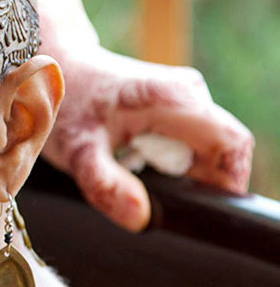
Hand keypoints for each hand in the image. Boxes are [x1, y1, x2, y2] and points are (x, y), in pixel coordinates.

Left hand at [41, 46, 253, 230]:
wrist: (53, 68)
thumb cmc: (65, 103)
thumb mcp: (76, 150)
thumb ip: (105, 184)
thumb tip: (141, 219)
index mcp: (173, 98)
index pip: (232, 143)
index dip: (226, 182)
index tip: (194, 210)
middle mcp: (189, 94)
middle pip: (223, 152)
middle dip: (196, 185)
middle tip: (150, 197)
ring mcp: (186, 99)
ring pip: (208, 152)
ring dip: (181, 177)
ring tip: (134, 176)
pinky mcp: (179, 109)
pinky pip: (193, 147)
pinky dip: (171, 165)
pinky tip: (136, 164)